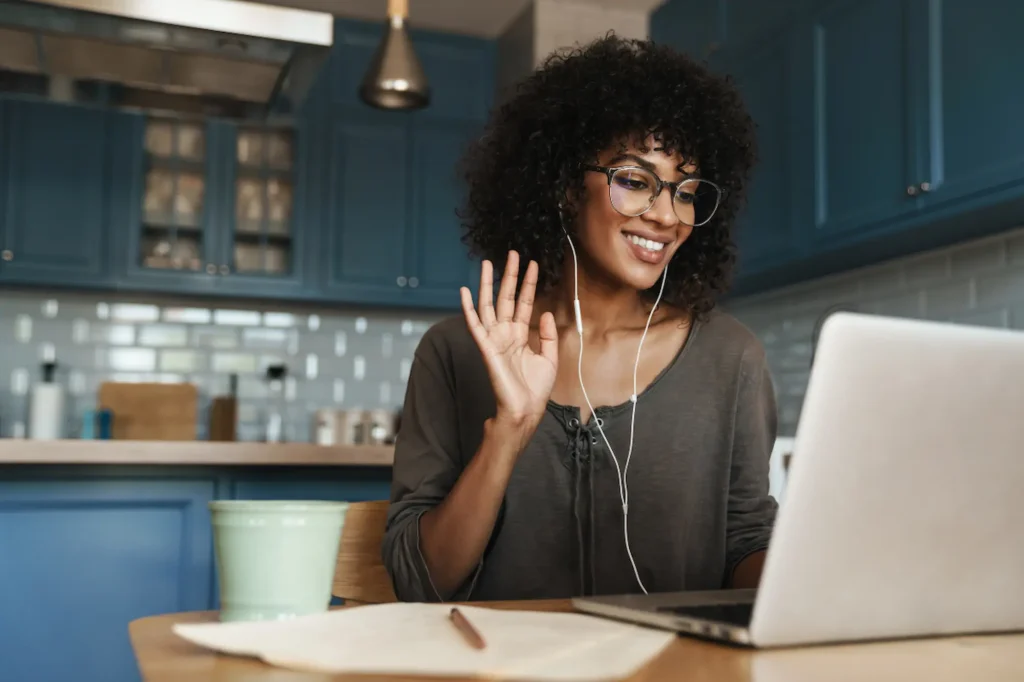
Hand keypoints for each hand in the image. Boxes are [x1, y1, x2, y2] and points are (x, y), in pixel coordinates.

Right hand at [460, 251, 557, 431]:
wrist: (525, 409)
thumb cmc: (535, 389)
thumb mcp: (549, 358)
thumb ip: (547, 335)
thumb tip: (545, 313)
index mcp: (520, 334)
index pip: (524, 302)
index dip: (529, 284)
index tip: (533, 265)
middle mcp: (506, 333)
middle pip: (506, 297)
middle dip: (509, 276)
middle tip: (512, 254)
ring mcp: (495, 339)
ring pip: (489, 305)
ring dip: (488, 284)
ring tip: (488, 263)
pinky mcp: (486, 348)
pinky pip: (475, 325)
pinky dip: (468, 308)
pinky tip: (465, 292)